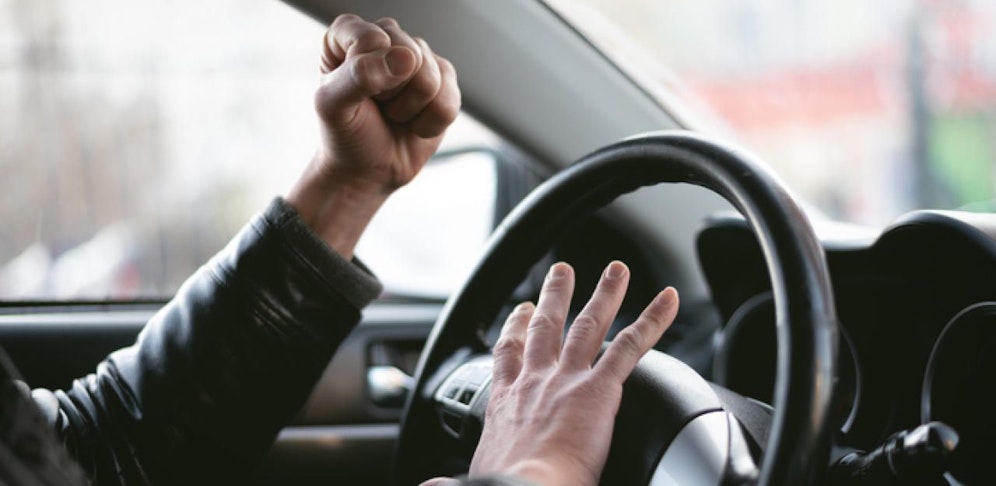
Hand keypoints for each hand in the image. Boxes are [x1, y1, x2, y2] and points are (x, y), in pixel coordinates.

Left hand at [287, 14, 459, 257]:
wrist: (368, 169)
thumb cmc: (345, 133)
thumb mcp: (333, 106)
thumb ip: (358, 76)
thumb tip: (405, 58)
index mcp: (350, 34)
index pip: (372, 39)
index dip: (367, 74)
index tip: (355, 93)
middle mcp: (387, 37)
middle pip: (409, 54)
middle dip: (393, 93)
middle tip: (378, 106)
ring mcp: (419, 58)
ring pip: (432, 78)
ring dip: (410, 110)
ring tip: (394, 115)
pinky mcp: (444, 82)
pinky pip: (450, 101)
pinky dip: (430, 123)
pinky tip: (414, 124)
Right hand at [468, 261, 678, 485]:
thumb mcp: (475, 479)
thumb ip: (456, 479)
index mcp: (506, 404)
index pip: (508, 357)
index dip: (514, 330)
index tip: (519, 313)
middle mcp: (535, 382)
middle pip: (546, 328)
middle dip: (555, 297)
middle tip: (562, 272)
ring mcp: (567, 380)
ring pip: (588, 325)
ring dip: (604, 294)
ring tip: (616, 270)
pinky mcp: (599, 389)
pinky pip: (631, 345)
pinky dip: (652, 319)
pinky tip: (669, 301)